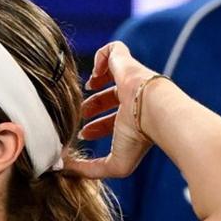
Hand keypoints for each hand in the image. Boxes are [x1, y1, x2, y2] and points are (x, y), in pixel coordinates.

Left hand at [63, 41, 158, 178]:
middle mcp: (133, 98)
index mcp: (133, 120)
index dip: (96, 126)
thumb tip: (66, 169)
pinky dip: (100, 58)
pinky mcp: (126, 62)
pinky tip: (94, 75)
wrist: (155, 112)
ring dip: (95, 80)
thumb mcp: (115, 165)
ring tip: (87, 87)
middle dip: (92, 106)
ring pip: (112, 75)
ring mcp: (130, 79)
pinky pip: (113, 50)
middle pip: (110, 98)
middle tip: (80, 113)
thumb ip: (90, 170)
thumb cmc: (139, 139)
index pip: (113, 121)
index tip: (83, 133)